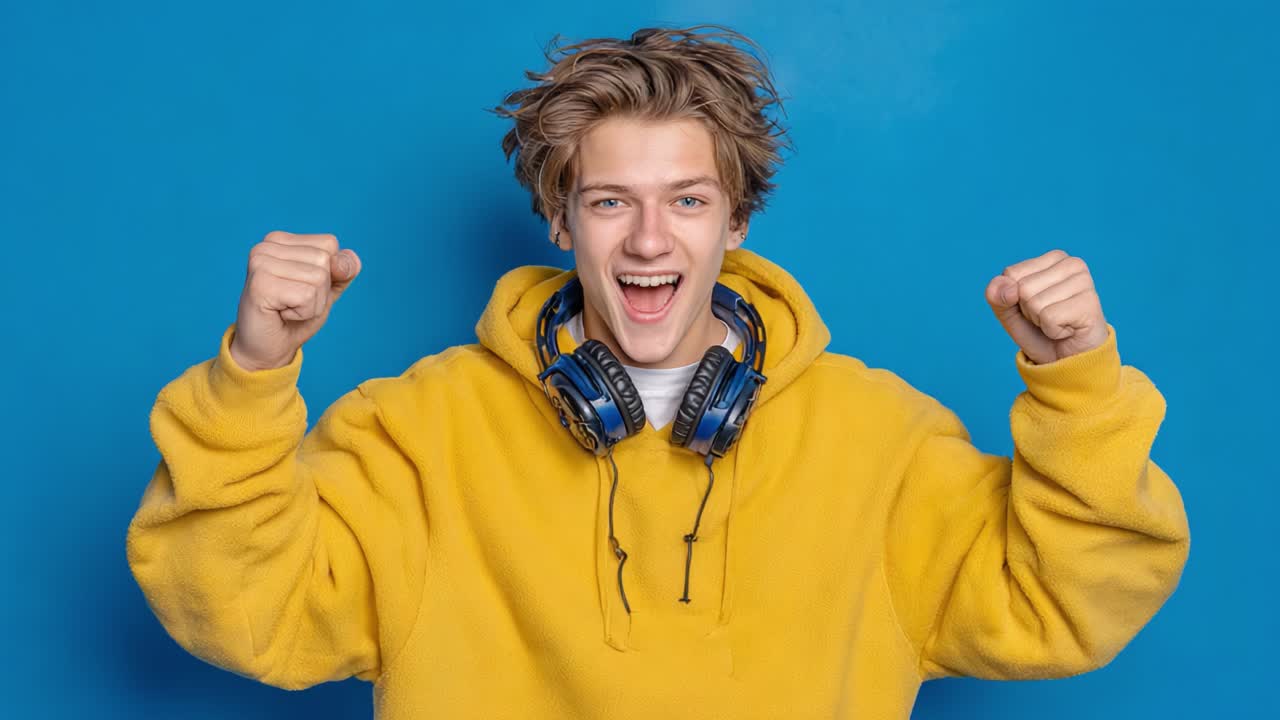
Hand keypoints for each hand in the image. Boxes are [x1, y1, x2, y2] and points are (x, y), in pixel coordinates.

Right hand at [229, 231, 361, 371]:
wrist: (267, 349)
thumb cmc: (295, 317)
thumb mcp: (327, 289)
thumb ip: (343, 271)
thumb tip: (348, 260)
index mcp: (280, 240)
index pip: (330, 244)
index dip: (329, 273)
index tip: (302, 289)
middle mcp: (266, 246)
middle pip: (325, 261)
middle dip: (320, 291)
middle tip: (294, 303)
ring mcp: (260, 262)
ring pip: (318, 278)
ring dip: (312, 304)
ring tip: (287, 309)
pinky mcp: (260, 283)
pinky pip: (306, 296)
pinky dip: (303, 313)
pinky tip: (280, 314)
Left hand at [985, 249, 1107, 364]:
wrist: (1066, 360)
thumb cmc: (1039, 330)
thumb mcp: (1008, 311)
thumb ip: (996, 295)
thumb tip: (1008, 289)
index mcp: (1054, 257)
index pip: (1011, 274)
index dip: (1015, 297)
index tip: (1035, 306)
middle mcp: (1072, 264)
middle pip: (1023, 288)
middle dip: (1029, 310)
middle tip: (1048, 317)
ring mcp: (1084, 282)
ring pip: (1035, 303)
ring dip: (1041, 321)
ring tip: (1059, 322)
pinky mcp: (1090, 304)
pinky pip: (1049, 318)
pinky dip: (1053, 331)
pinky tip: (1068, 330)